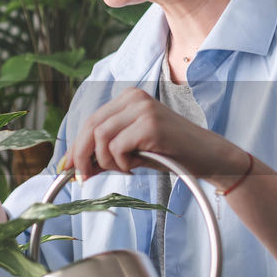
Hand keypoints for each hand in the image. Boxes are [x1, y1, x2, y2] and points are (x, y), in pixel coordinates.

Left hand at [63, 88, 248, 189]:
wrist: (209, 157)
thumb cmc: (171, 153)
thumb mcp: (132, 150)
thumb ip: (105, 152)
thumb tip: (73, 166)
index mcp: (128, 98)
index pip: (91, 121)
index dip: (76, 146)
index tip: (67, 167)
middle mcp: (134, 98)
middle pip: (90, 127)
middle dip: (81, 156)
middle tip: (82, 178)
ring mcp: (143, 109)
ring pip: (101, 138)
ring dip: (106, 162)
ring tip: (125, 169)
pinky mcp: (151, 125)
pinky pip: (118, 147)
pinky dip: (121, 163)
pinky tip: (136, 166)